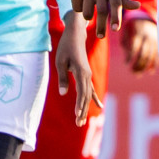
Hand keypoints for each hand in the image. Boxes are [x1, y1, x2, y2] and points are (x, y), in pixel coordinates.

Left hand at [56, 11, 102, 125]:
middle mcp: (87, 75)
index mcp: (81, 72)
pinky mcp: (87, 75)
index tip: (77, 115)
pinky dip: (94, 99)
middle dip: (82, 111)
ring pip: (88, 95)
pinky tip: (99, 107)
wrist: (76, 35)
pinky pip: (91, 90)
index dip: (79, 104)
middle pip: (86, 97)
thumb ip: (62, 78)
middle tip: (78, 124)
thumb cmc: (66, 47)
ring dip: (86, 108)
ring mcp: (88, 75)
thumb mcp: (60, 61)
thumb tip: (63, 93)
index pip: (81, 92)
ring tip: (82, 121)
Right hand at [66, 0, 139, 38]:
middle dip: (102, 26)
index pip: (117, 4)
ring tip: (89, 12)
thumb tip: (137, 6)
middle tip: (101, 37)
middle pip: (102, 11)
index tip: (115, 29)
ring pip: (87, 12)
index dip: (116, 17)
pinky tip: (80, 0)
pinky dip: (79, 8)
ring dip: (88, 16)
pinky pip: (77, 8)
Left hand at [122, 17, 158, 74]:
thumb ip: (125, 44)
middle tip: (132, 72)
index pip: (135, 47)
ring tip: (138, 74)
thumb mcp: (126, 32)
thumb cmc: (132, 28)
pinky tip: (150, 72)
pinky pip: (158, 56)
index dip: (130, 56)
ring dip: (145, 67)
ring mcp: (155, 41)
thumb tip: (127, 60)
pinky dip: (155, 65)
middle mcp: (148, 38)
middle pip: (144, 54)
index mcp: (138, 33)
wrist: (147, 19)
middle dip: (138, 64)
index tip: (126, 63)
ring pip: (151, 57)